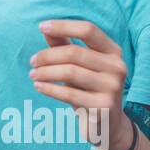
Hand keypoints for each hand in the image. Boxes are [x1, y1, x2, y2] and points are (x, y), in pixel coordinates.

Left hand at [27, 19, 131, 149]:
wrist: (107, 124)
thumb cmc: (88, 87)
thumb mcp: (78, 65)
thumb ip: (64, 45)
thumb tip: (46, 29)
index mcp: (113, 51)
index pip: (88, 30)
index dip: (64, 26)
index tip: (41, 26)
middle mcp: (117, 67)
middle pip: (74, 53)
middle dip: (47, 55)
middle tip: (32, 61)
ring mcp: (112, 88)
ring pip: (69, 72)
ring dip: (45, 72)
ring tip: (33, 74)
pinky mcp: (103, 107)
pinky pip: (69, 93)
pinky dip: (49, 88)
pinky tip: (38, 86)